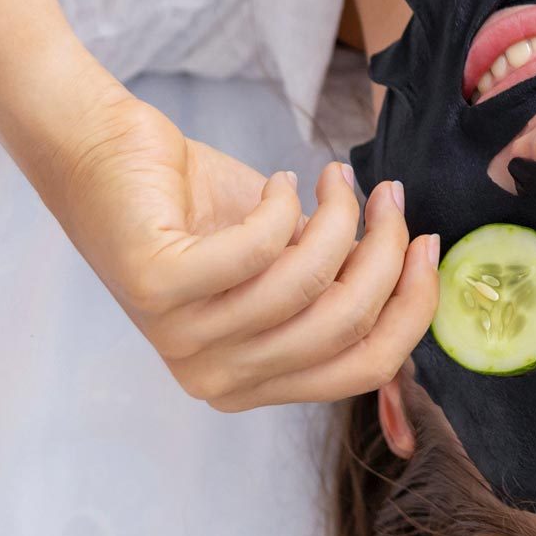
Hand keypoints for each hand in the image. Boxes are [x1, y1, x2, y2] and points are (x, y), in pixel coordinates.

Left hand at [44, 88, 437, 411]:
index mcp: (252, 383)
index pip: (364, 368)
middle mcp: (215, 377)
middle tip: (387, 195)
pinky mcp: (159, 286)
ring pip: (310, 284)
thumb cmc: (199, 205)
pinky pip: (260, 249)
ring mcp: (182, 338)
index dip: (414, 305)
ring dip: (341, 215)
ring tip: (333, 176)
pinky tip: (280, 181)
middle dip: (386, 250)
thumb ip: (339, 285)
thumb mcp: (286, 258)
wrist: (107, 153)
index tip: (428, 241)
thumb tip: (418, 276)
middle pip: (347, 326)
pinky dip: (285, 203)